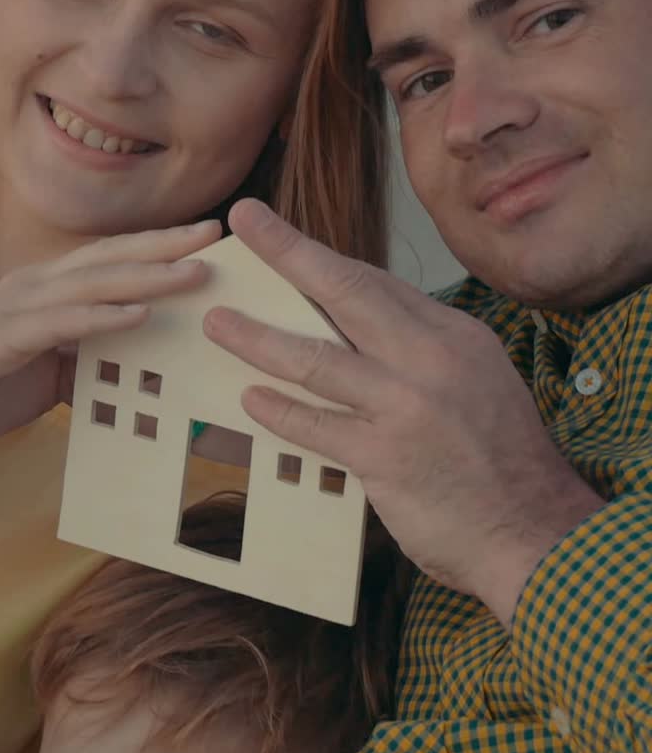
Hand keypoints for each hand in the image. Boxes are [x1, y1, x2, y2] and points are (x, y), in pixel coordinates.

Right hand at [0, 220, 219, 444]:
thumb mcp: (46, 374)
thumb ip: (85, 364)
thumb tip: (133, 376)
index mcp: (47, 289)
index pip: (110, 260)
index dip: (156, 246)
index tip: (207, 238)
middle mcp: (35, 287)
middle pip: (108, 256)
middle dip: (163, 243)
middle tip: (214, 232)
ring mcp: (17, 308)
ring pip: (91, 283)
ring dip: (145, 276)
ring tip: (192, 273)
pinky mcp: (3, 339)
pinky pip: (60, 324)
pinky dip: (101, 318)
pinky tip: (137, 317)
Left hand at [204, 200, 603, 626]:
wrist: (534, 530)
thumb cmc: (505, 463)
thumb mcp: (480, 384)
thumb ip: (425, 356)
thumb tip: (366, 337)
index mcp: (455, 336)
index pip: (377, 284)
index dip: (324, 259)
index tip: (287, 239)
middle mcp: (430, 358)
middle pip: (343, 290)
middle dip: (288, 251)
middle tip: (244, 221)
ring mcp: (404, 405)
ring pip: (313, 357)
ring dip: (257, 337)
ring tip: (219, 322)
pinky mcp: (382, 456)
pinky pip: (315, 424)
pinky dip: (279, 411)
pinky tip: (250, 398)